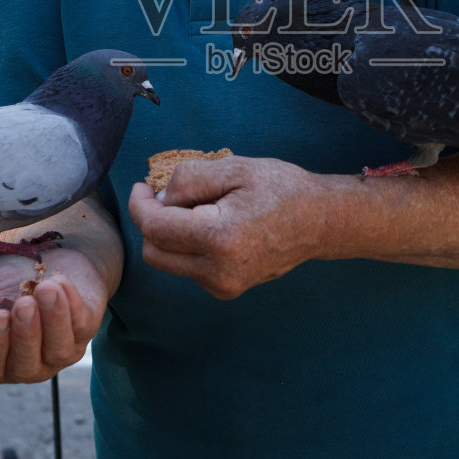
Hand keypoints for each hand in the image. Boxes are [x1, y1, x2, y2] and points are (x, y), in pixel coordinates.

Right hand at [0, 245, 108, 383]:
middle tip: (23, 304)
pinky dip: (72, 304)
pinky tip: (60, 282)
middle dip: (25, 334)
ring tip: (44, 290)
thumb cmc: (2, 280)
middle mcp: (25, 364)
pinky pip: (82, 325)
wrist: (42, 255)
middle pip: (25, 363)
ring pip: (58, 349)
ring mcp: (58, 351)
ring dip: (52, 319)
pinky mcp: (84, 330)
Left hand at [128, 155, 330, 299]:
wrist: (319, 222)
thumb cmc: (281, 189)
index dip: (140, 204)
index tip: (142, 187)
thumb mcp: (234, 168)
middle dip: (153, 221)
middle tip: (172, 195)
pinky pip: (188, 268)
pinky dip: (188, 247)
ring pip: (168, 262)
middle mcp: (217, 271)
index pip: (155, 227)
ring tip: (201, 210)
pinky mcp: (226, 289)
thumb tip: (158, 199)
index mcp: (219, 238)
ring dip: (170, 235)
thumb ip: (188, 180)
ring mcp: (222, 285)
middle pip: (154, 251)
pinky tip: (213, 227)